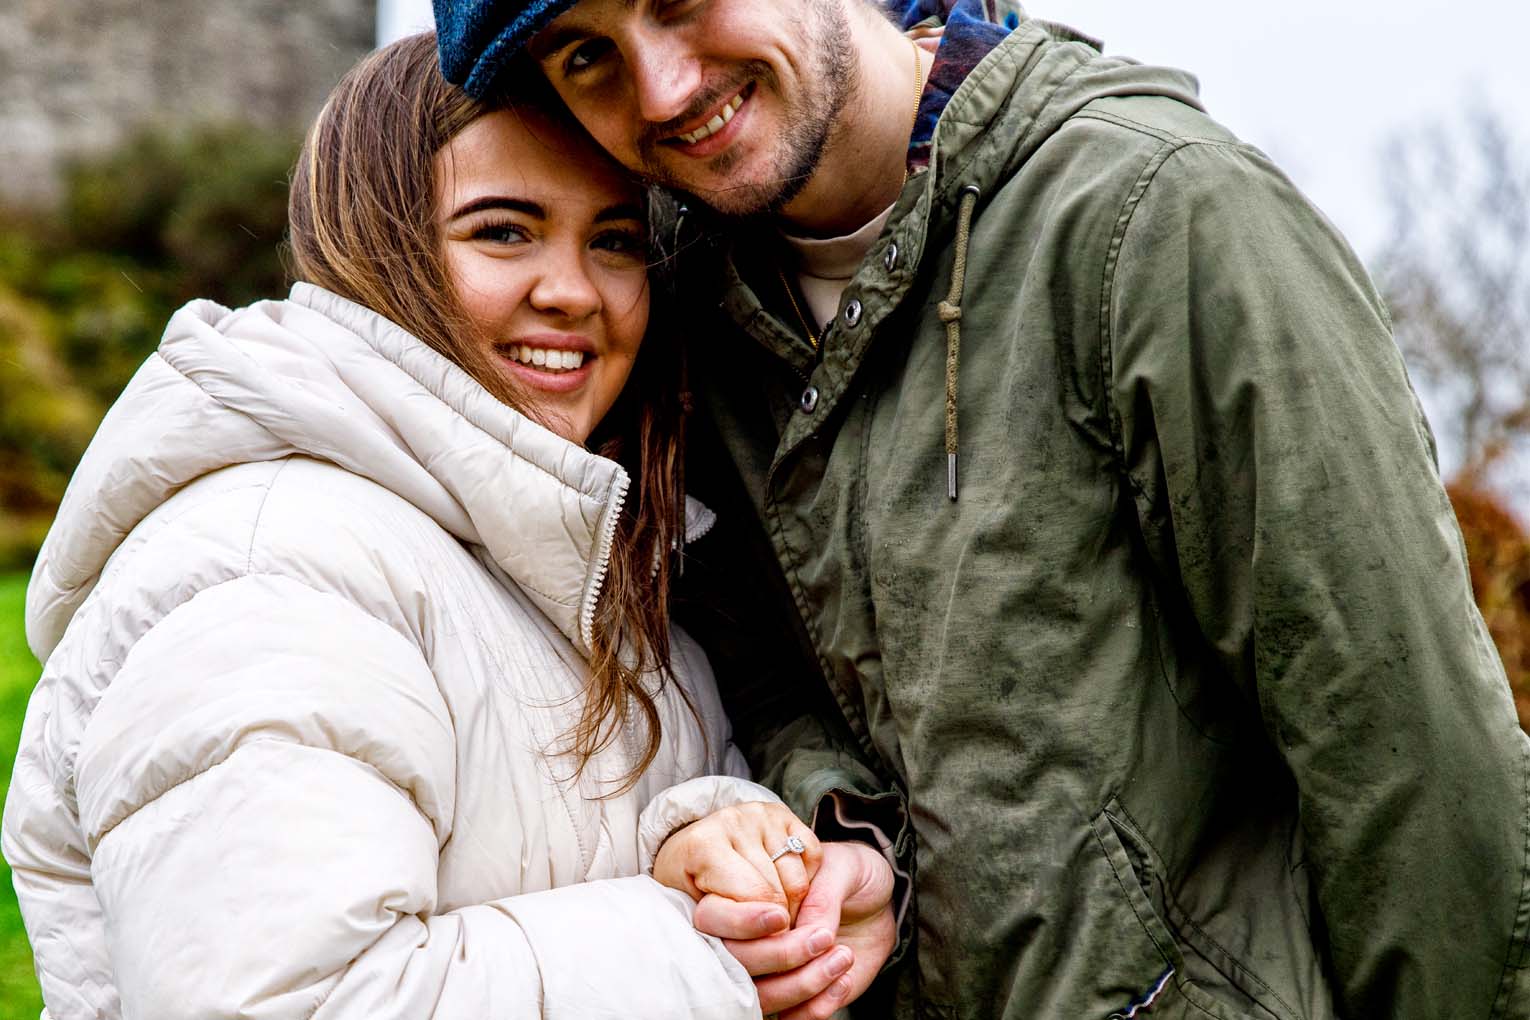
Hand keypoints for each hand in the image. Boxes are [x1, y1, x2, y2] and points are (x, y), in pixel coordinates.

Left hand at [653, 802, 822, 923]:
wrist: (690, 851)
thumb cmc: (691, 890)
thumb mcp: (700, 914)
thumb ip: (733, 925)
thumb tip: (782, 929)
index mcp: (702, 844)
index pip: (751, 898)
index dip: (760, 930)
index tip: (760, 944)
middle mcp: (733, 820)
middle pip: (777, 893)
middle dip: (775, 924)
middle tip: (760, 932)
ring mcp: (760, 814)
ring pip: (798, 880)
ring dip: (792, 907)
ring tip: (767, 911)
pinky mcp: (782, 812)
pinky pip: (813, 855)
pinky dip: (806, 879)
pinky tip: (781, 884)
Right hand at [695, 841, 895, 1019]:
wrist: (879, 903)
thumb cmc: (852, 874)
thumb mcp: (842, 868)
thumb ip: (819, 896)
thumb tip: (807, 932)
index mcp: (746, 896)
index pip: (713, 915)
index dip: (741, 921)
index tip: (782, 917)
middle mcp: (749, 938)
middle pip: (734, 961)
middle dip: (779, 954)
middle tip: (824, 937)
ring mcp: (769, 972)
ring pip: (761, 997)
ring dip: (804, 983)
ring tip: (843, 955)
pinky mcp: (796, 999)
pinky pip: (792, 1019)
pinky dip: (818, 1007)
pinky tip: (844, 979)